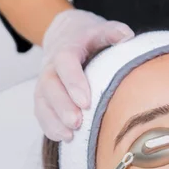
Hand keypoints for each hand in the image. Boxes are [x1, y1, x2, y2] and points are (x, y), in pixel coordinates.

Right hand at [35, 9, 134, 140]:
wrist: (66, 34)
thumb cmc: (89, 36)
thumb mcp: (101, 29)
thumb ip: (112, 32)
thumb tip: (127, 36)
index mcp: (66, 48)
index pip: (65, 62)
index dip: (73, 81)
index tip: (85, 102)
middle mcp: (51, 65)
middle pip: (49, 85)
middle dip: (62, 106)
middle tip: (77, 122)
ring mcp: (45, 81)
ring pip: (42, 101)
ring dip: (54, 120)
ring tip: (70, 135)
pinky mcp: (44, 95)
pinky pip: (41, 111)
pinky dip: (50, 126)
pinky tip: (65, 138)